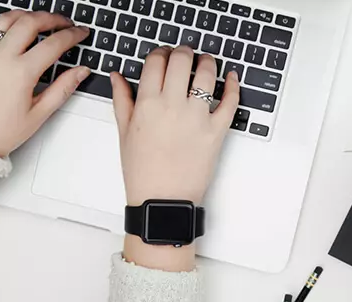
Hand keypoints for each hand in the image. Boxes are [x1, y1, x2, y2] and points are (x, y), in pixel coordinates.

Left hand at [0, 10, 90, 156]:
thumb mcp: (38, 114)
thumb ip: (62, 88)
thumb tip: (80, 72)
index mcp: (20, 73)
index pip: (53, 44)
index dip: (72, 35)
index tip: (80, 33)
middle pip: (30, 22)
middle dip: (52, 18)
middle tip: (64, 22)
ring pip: (6, 19)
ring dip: (26, 16)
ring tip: (39, 21)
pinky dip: (5, 27)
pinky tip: (14, 35)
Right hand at [111, 46, 239, 270]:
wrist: (162, 200)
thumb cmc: (142, 171)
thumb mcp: (124, 133)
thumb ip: (122, 99)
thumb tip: (118, 76)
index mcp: (147, 104)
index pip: (156, 61)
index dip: (161, 53)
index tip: (164, 55)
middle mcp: (173, 106)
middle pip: (182, 60)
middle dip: (184, 51)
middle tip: (185, 54)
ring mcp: (197, 117)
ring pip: (207, 74)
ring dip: (208, 62)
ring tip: (206, 62)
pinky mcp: (217, 131)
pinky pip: (230, 102)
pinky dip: (233, 85)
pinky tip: (232, 77)